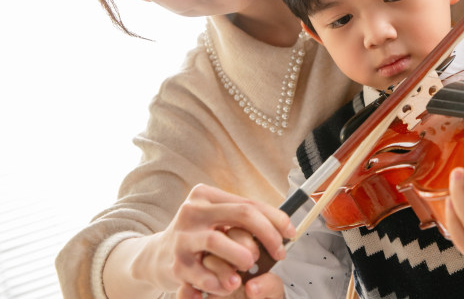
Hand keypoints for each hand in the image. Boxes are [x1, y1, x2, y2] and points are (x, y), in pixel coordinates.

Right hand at [132, 184, 292, 296]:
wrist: (154, 257)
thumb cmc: (196, 237)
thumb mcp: (216, 221)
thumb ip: (242, 220)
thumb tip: (283, 226)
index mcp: (207, 196)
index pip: (249, 203)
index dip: (275, 218)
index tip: (291, 233)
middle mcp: (193, 210)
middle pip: (242, 215)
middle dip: (267, 235)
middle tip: (278, 253)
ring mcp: (182, 235)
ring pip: (220, 242)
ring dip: (242, 256)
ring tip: (249, 267)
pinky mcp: (175, 262)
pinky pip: (204, 273)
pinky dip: (220, 282)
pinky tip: (229, 286)